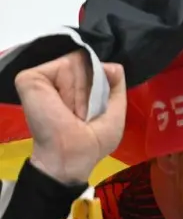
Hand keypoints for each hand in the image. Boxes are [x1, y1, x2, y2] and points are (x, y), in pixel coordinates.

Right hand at [15, 52, 126, 185]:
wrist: (71, 157)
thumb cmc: (93, 141)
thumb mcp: (115, 111)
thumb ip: (116, 86)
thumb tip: (110, 65)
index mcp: (76, 88)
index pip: (94, 67)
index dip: (102, 82)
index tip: (97, 105)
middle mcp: (59, 80)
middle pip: (86, 63)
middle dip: (92, 86)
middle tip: (83, 112)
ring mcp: (44, 78)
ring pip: (76, 61)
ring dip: (82, 88)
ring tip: (73, 110)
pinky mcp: (31, 78)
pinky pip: (60, 65)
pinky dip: (69, 84)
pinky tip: (63, 104)